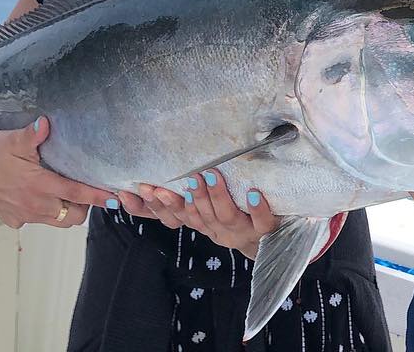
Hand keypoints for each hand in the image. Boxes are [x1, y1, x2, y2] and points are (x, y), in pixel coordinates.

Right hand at [0, 116, 116, 228]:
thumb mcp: (12, 139)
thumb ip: (31, 134)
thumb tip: (45, 123)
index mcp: (39, 186)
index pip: (77, 194)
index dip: (98, 197)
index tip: (116, 198)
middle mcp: (34, 206)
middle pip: (74, 216)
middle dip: (85, 206)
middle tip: (86, 189)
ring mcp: (24, 216)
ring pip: (58, 221)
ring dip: (66, 210)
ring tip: (68, 192)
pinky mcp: (14, 220)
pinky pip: (38, 220)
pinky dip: (46, 211)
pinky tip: (42, 195)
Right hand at [129, 169, 279, 257]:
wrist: (272, 238)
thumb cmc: (236, 214)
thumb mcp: (208, 208)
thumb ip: (186, 195)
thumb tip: (151, 176)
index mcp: (201, 224)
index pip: (173, 218)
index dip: (155, 206)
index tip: (142, 189)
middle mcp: (218, 230)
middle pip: (196, 217)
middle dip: (182, 199)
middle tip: (170, 181)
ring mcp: (241, 231)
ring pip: (225, 217)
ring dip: (216, 197)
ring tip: (210, 175)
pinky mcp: (265, 230)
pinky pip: (260, 222)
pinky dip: (257, 208)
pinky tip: (253, 194)